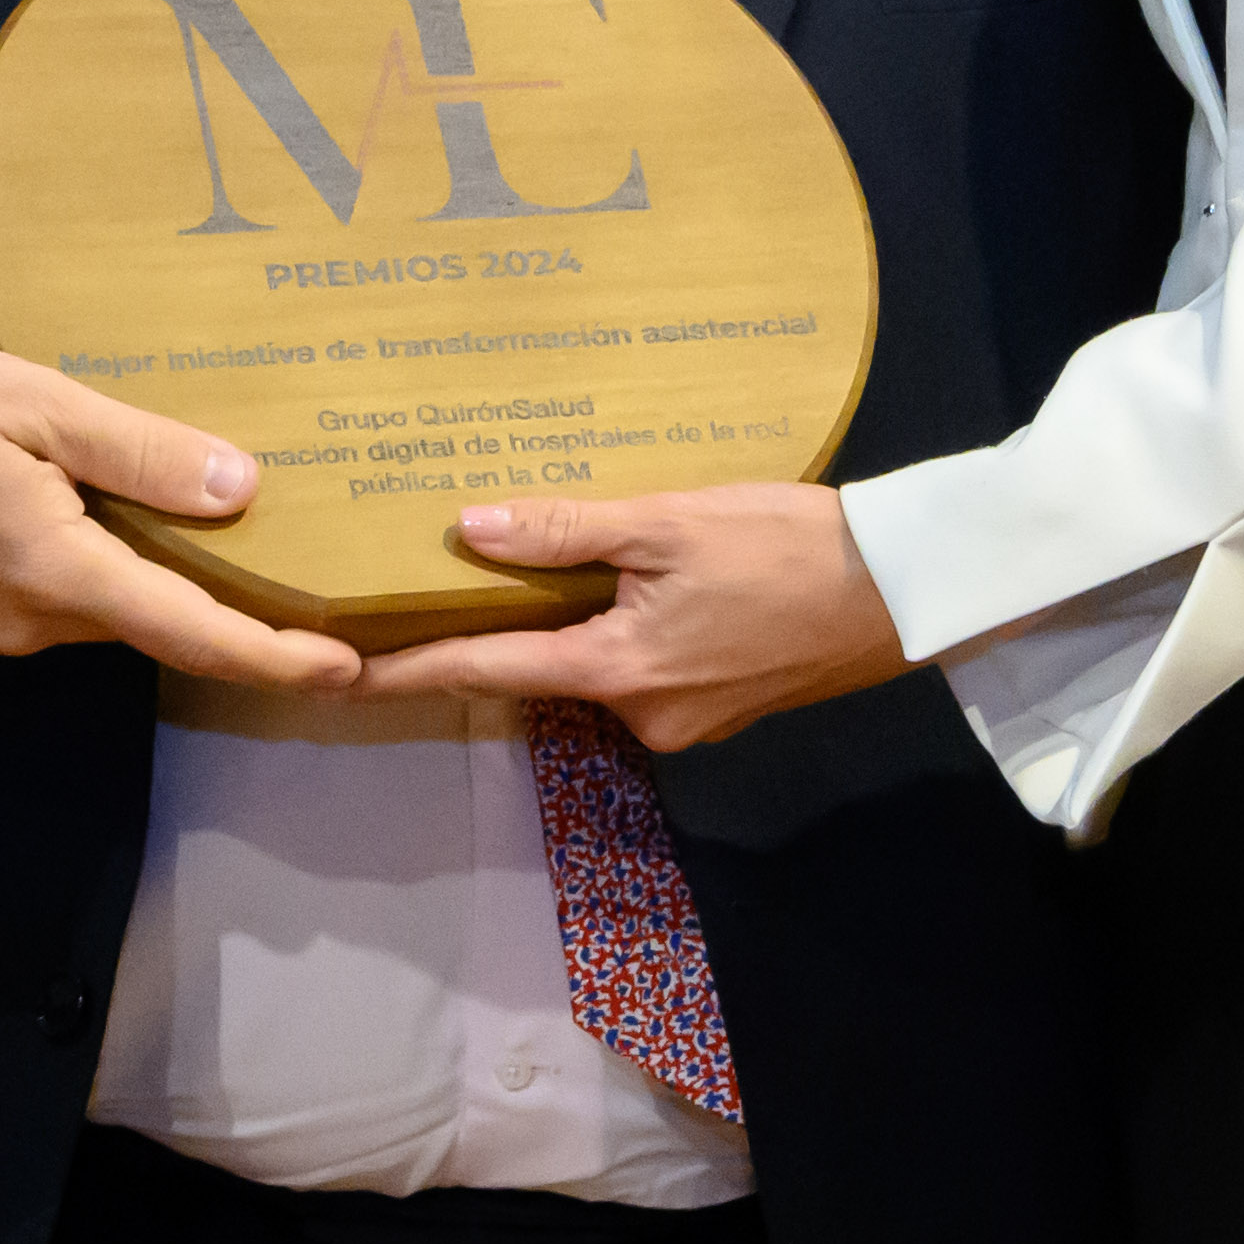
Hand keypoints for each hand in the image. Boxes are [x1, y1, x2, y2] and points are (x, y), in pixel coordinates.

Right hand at [0, 337, 359, 695]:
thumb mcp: (38, 405)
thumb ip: (140, 451)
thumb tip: (241, 489)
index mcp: (61, 574)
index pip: (193, 635)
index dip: (275, 658)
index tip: (346, 672)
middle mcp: (34, 625)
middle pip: (149, 620)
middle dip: (212, 600)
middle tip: (276, 554)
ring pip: (97, 608)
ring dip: (139, 574)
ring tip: (178, 513)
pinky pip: (46, 601)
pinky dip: (82, 568)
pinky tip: (78, 513)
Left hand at [341, 482, 914, 751]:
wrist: (907, 592)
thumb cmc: (792, 547)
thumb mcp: (671, 522)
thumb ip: (567, 531)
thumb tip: (467, 532)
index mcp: (616, 671)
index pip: (482, 670)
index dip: (406, 671)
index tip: (336, 675)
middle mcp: (640, 716)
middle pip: (537, 670)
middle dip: (490, 628)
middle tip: (429, 577)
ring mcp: (683, 721)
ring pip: (592, 667)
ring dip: (565, 623)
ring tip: (531, 559)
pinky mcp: (719, 707)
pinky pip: (639, 668)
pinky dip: (616, 630)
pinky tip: (626, 581)